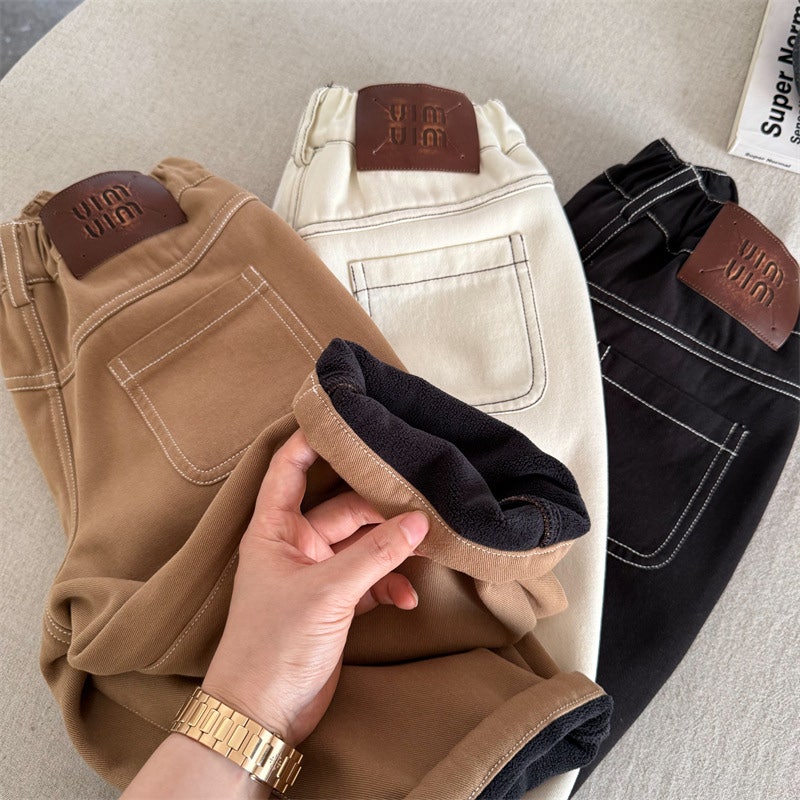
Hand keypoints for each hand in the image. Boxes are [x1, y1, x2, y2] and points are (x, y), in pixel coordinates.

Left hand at [202, 428, 428, 744]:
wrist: (261, 716)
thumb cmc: (273, 646)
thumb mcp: (327, 593)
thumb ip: (375, 555)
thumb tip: (419, 520)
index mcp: (275, 529)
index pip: (289, 468)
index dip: (311, 440)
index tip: (346, 419)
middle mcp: (295, 545)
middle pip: (342, 506)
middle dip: (379, 506)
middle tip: (418, 498)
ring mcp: (316, 575)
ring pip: (362, 544)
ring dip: (390, 548)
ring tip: (425, 546)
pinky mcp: (334, 604)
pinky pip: (369, 580)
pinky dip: (390, 585)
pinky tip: (408, 597)